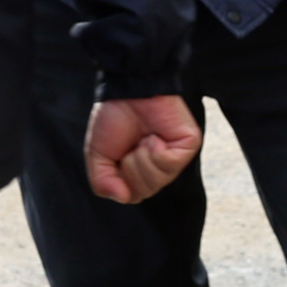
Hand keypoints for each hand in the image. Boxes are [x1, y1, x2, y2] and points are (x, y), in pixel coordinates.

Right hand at [85, 96, 201, 204]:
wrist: (126, 89)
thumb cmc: (114, 116)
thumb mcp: (98, 154)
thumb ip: (103, 182)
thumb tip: (121, 197)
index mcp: (140, 170)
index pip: (132, 195)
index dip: (120, 179)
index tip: (118, 155)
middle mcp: (159, 166)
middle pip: (145, 191)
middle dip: (130, 168)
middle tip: (130, 144)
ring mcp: (175, 156)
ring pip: (157, 180)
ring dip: (141, 157)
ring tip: (142, 137)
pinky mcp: (188, 145)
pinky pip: (170, 164)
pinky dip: (156, 150)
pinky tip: (154, 136)